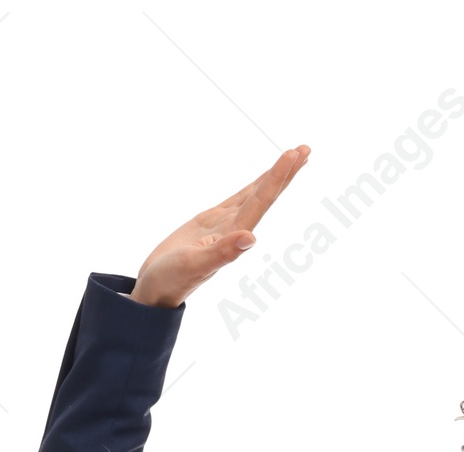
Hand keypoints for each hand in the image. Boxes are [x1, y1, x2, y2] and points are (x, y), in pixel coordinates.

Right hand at [129, 146, 309, 308]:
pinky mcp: (212, 223)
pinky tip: (263, 180)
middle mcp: (235, 230)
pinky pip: (238, 199)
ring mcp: (225, 226)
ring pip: (255, 195)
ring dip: (274, 177)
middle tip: (306, 148)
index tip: (294, 154)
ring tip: (294, 156)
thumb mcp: (194, 265)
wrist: (157, 290)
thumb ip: (222, 253)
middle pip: (266, 195)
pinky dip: (253, 187)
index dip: (278, 177)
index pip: (261, 201)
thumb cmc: (172, 281)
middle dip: (286, 173)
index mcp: (234, 237)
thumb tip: (251, 238)